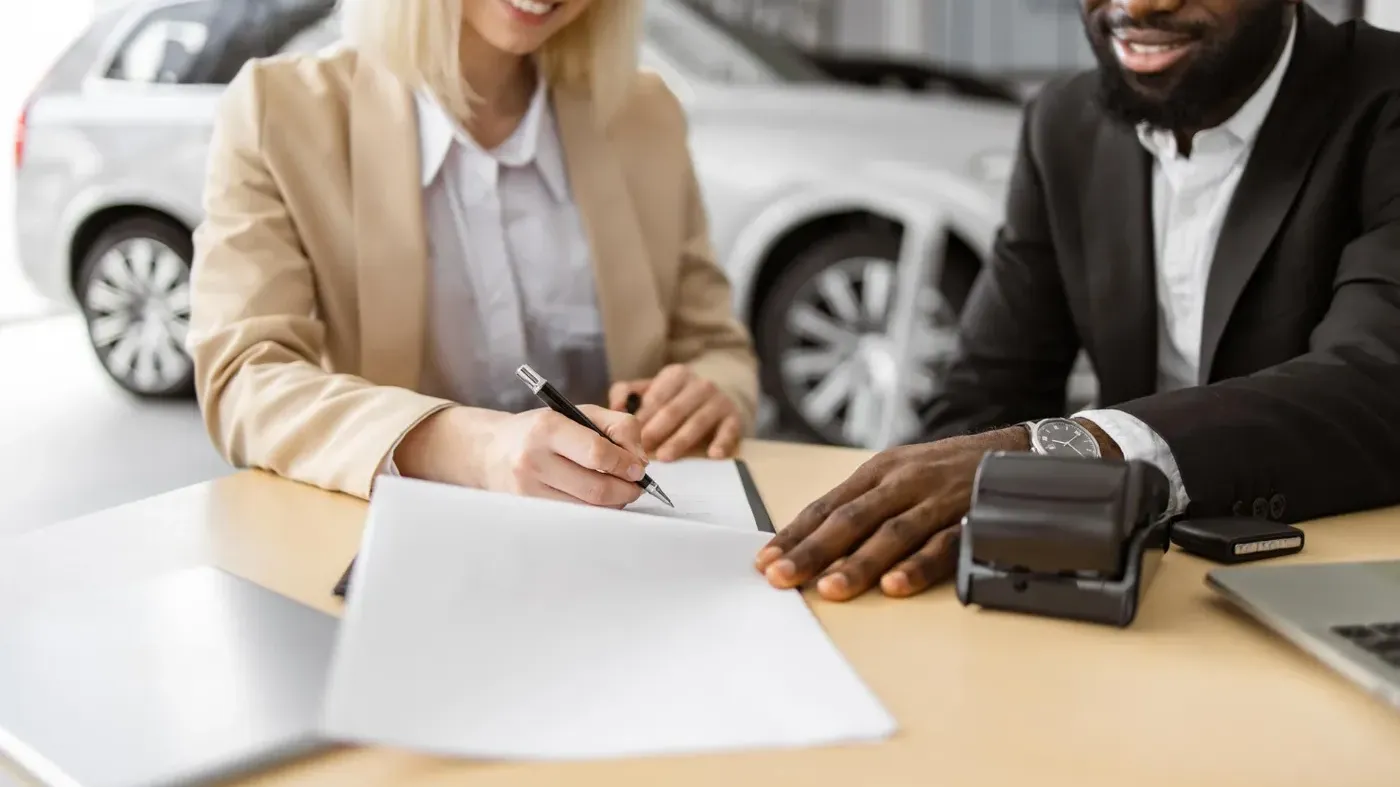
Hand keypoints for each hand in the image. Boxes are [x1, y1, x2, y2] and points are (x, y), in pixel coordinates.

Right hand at [395, 405, 648, 507]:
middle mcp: (533, 460)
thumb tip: (641, 460)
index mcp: (547, 428)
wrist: (491, 451)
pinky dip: (595, 512)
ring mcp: (527, 491)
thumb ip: (619, 427)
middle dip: (626, 490)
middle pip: (596, 489)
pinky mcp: (527, 511)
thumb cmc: (543, 431)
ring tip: (618, 490)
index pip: (597, 453)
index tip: (640, 469)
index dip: (626, 464)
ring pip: (588, 510)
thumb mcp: (579, 413)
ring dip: (614, 504)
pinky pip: (574, 519)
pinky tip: (597, 500)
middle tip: (637, 485)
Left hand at [609, 364, 741, 461]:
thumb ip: (627, 393)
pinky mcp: (734, 418)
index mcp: (677, 375)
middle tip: (641, 450)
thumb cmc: (677, 396)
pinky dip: (722, 442)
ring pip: (697, 422)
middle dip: (656, 430)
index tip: (627, 437)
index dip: (641, 418)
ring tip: (665, 456)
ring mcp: (719, 401)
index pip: (656, 397)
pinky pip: (729, 431)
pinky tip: (714, 454)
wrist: (721, 391)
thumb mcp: (653, 387)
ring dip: (680, 440)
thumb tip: (614, 407)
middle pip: (674, 410)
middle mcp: (700, 385)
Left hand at [753, 428, 1031, 600]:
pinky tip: (895, 586)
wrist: (1014, 450)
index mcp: (878, 472)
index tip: (764, 561)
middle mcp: (902, 482)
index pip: (826, 506)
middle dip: (811, 549)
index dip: (794, 534)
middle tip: (781, 577)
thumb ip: (862, 506)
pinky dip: (917, 566)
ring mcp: (935, 500)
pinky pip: (940, 545)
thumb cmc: (945, 470)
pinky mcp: (969, 519)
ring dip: (858, 562)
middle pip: (849, 518)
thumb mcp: (899, 475)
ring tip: (829, 588)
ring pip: (890, 533)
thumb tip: (811, 543)